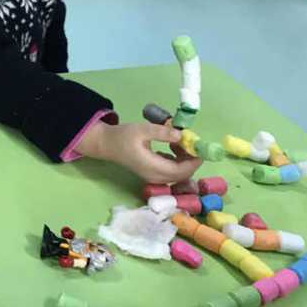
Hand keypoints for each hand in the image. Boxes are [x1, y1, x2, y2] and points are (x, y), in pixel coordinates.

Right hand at [76, 121, 202, 183]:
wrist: (106, 144)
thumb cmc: (122, 136)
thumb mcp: (142, 130)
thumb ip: (162, 132)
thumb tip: (181, 135)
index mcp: (153, 167)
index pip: (181, 171)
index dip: (194, 161)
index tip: (200, 147)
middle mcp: (155, 176)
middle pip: (182, 174)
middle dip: (191, 159)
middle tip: (190, 142)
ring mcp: (153, 177)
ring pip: (178, 174)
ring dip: (184, 160)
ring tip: (179, 142)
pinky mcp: (152, 174)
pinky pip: (171, 171)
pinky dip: (177, 161)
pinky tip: (172, 147)